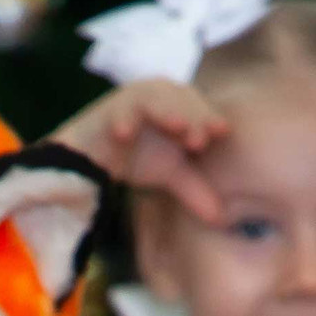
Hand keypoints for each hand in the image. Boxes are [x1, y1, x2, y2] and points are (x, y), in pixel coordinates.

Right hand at [54, 79, 228, 223]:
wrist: (94, 159)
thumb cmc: (136, 158)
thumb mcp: (169, 174)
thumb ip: (195, 191)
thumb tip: (220, 220)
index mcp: (182, 105)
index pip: (200, 107)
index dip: (210, 118)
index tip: (221, 133)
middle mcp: (162, 95)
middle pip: (183, 99)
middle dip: (193, 116)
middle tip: (198, 140)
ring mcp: (136, 98)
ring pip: (155, 98)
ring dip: (166, 110)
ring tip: (176, 126)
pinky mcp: (111, 108)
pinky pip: (119, 111)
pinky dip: (123, 119)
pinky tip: (125, 134)